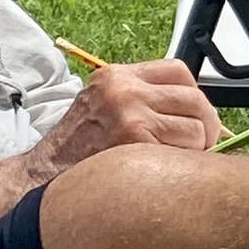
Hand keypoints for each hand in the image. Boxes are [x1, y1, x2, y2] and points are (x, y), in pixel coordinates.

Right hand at [34, 59, 220, 173]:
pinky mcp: (134, 140)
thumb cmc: (75, 150)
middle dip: (207, 125)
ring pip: (196, 127)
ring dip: (197, 149)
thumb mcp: (102, 107)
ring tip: (178, 163)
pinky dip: (184, 165)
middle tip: (203, 145)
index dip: (195, 96)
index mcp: (117, 76)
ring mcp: (130, 113)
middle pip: (194, 99)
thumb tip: (199, 115)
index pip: (178, 72)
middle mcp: (124, 89)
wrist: (42, 177)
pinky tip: (167, 174)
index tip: (197, 117)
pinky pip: (184, 151)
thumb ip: (143, 101)